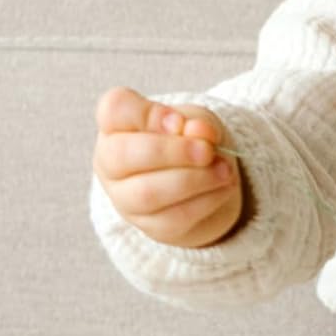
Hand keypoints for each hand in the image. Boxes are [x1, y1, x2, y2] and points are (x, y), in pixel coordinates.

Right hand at [92, 86, 242, 247]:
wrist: (205, 177)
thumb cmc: (191, 139)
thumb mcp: (197, 120)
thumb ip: (196, 122)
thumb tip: (197, 131)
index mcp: (117, 126)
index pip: (114, 109)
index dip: (146, 113)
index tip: (179, 121)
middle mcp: (111, 163)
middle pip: (123, 155)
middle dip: (173, 151)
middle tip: (207, 150)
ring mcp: (125, 199)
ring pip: (148, 193)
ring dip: (194, 179)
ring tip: (225, 170)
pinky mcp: (150, 226)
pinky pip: (175, 217)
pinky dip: (207, 199)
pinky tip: (224, 187)